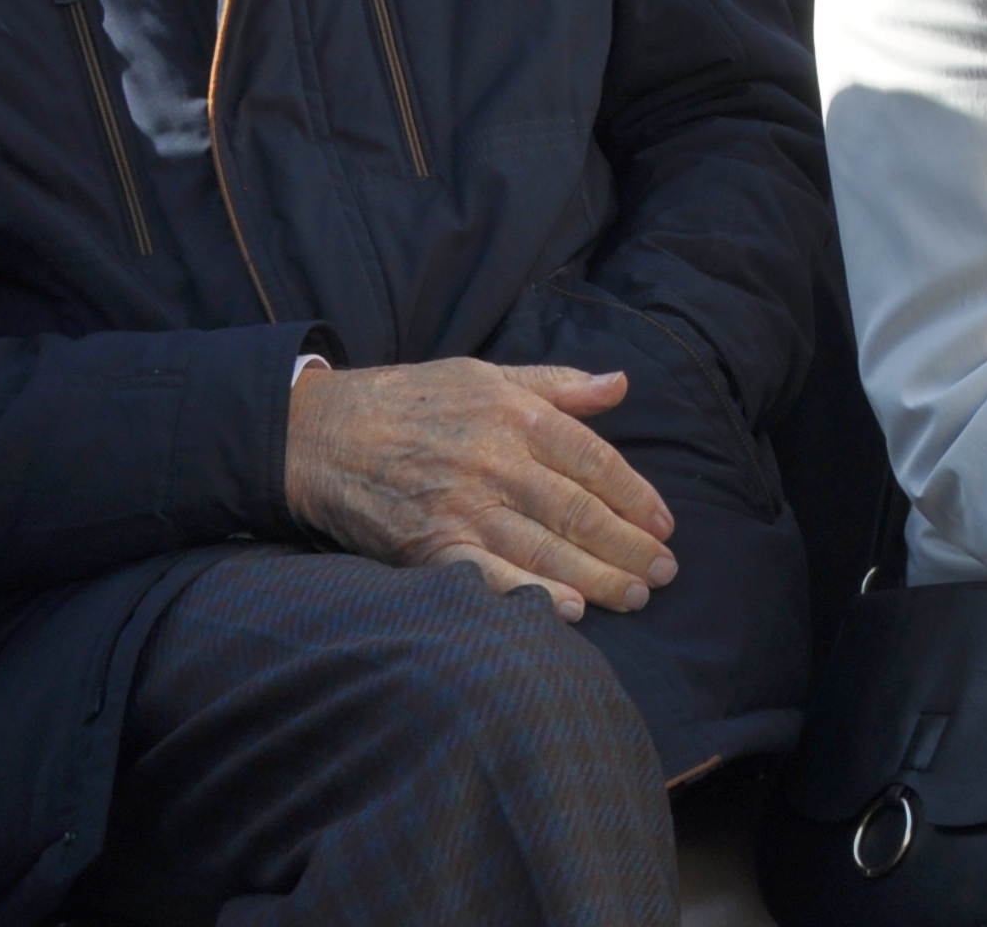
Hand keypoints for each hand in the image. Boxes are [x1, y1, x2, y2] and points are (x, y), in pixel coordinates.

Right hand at [283, 360, 676, 619]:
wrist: (320, 432)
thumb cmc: (411, 399)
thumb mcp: (486, 374)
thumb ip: (557, 384)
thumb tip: (620, 386)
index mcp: (517, 417)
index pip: (595, 461)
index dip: (637, 496)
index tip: (665, 525)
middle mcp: (497, 463)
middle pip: (579, 511)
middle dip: (629, 546)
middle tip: (665, 572)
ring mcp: (463, 507)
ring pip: (545, 548)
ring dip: (598, 576)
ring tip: (636, 595)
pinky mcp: (428, 546)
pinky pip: (489, 576)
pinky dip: (530, 594)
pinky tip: (568, 612)